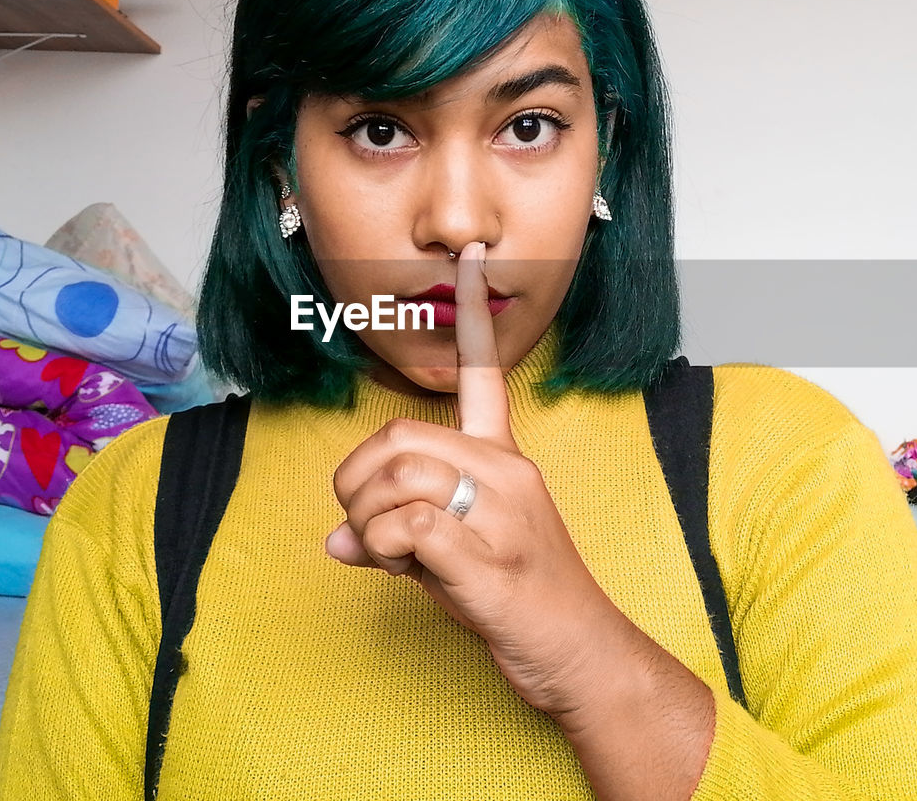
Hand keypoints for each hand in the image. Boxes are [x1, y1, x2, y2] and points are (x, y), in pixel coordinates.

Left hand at [326, 241, 622, 717]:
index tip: (471, 258)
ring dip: (367, 524)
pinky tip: (400, 571)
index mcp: (503, 460)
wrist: (582, 657)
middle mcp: (508, 474)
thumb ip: (398, 532)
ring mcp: (504, 518)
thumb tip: (335, 541)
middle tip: (361, 523)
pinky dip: (384, 550)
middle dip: (355, 481)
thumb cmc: (518, 600)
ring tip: (386, 558)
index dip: (475, 315)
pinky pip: (410, 529)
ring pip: (399, 480)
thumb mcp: (454, 554)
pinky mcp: (493, 566)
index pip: (487, 375)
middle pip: (401, 437)